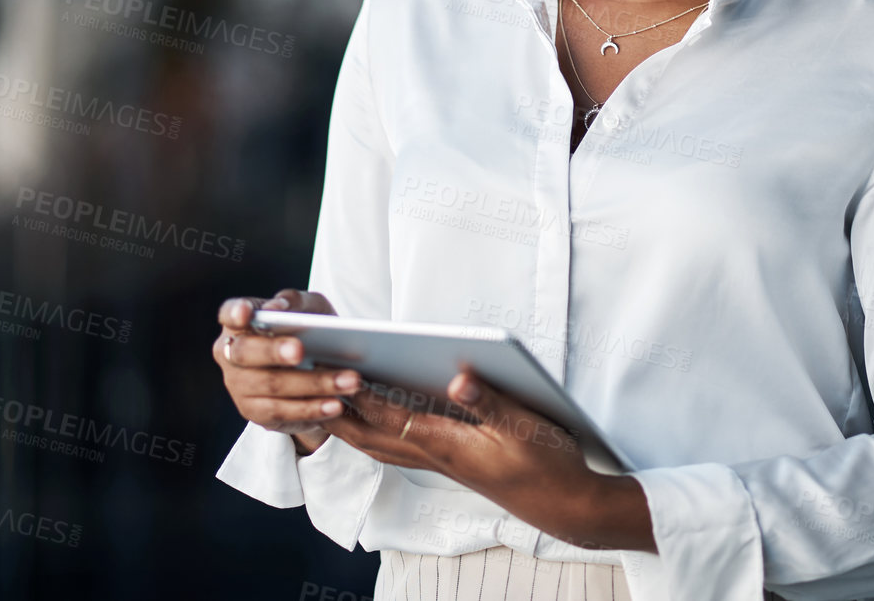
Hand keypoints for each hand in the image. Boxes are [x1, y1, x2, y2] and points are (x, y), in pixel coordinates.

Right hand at [215, 289, 358, 455]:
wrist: (314, 370)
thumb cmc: (308, 330)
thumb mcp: (309, 309)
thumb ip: (295, 301)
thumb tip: (279, 307)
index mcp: (239, 323)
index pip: (229, 314)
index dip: (235, 313)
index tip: (246, 312)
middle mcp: (231, 354)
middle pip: (246, 352)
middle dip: (273, 351)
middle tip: (299, 350)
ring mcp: (239, 386)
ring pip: (272, 385)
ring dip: (312, 383)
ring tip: (347, 380)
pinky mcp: (255, 412)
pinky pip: (283, 412)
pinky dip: (312, 408)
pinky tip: (335, 404)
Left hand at [320, 367, 655, 552]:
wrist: (563, 504)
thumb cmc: (546, 464)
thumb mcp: (525, 426)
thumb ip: (490, 401)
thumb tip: (458, 378)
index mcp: (449, 445)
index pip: (392, 418)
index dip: (364, 395)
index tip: (339, 370)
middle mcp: (436, 456)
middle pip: (372, 437)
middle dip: (339, 413)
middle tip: (311, 385)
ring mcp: (440, 463)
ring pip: (381, 446)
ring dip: (351, 426)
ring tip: (328, 401)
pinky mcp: (449, 463)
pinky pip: (397, 448)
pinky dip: (375, 433)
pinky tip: (374, 420)